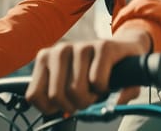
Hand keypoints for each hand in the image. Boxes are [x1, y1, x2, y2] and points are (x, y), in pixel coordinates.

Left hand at [25, 28, 151, 114]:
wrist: (126, 53)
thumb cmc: (97, 74)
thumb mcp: (76, 89)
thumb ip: (67, 104)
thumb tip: (69, 114)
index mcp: (46, 59)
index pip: (34, 95)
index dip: (53, 108)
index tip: (66, 103)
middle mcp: (60, 50)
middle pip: (56, 96)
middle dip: (74, 105)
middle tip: (86, 98)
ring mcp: (81, 46)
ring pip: (75, 90)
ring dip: (91, 97)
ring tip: (96, 89)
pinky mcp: (103, 46)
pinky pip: (96, 81)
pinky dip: (104, 88)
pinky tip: (108, 80)